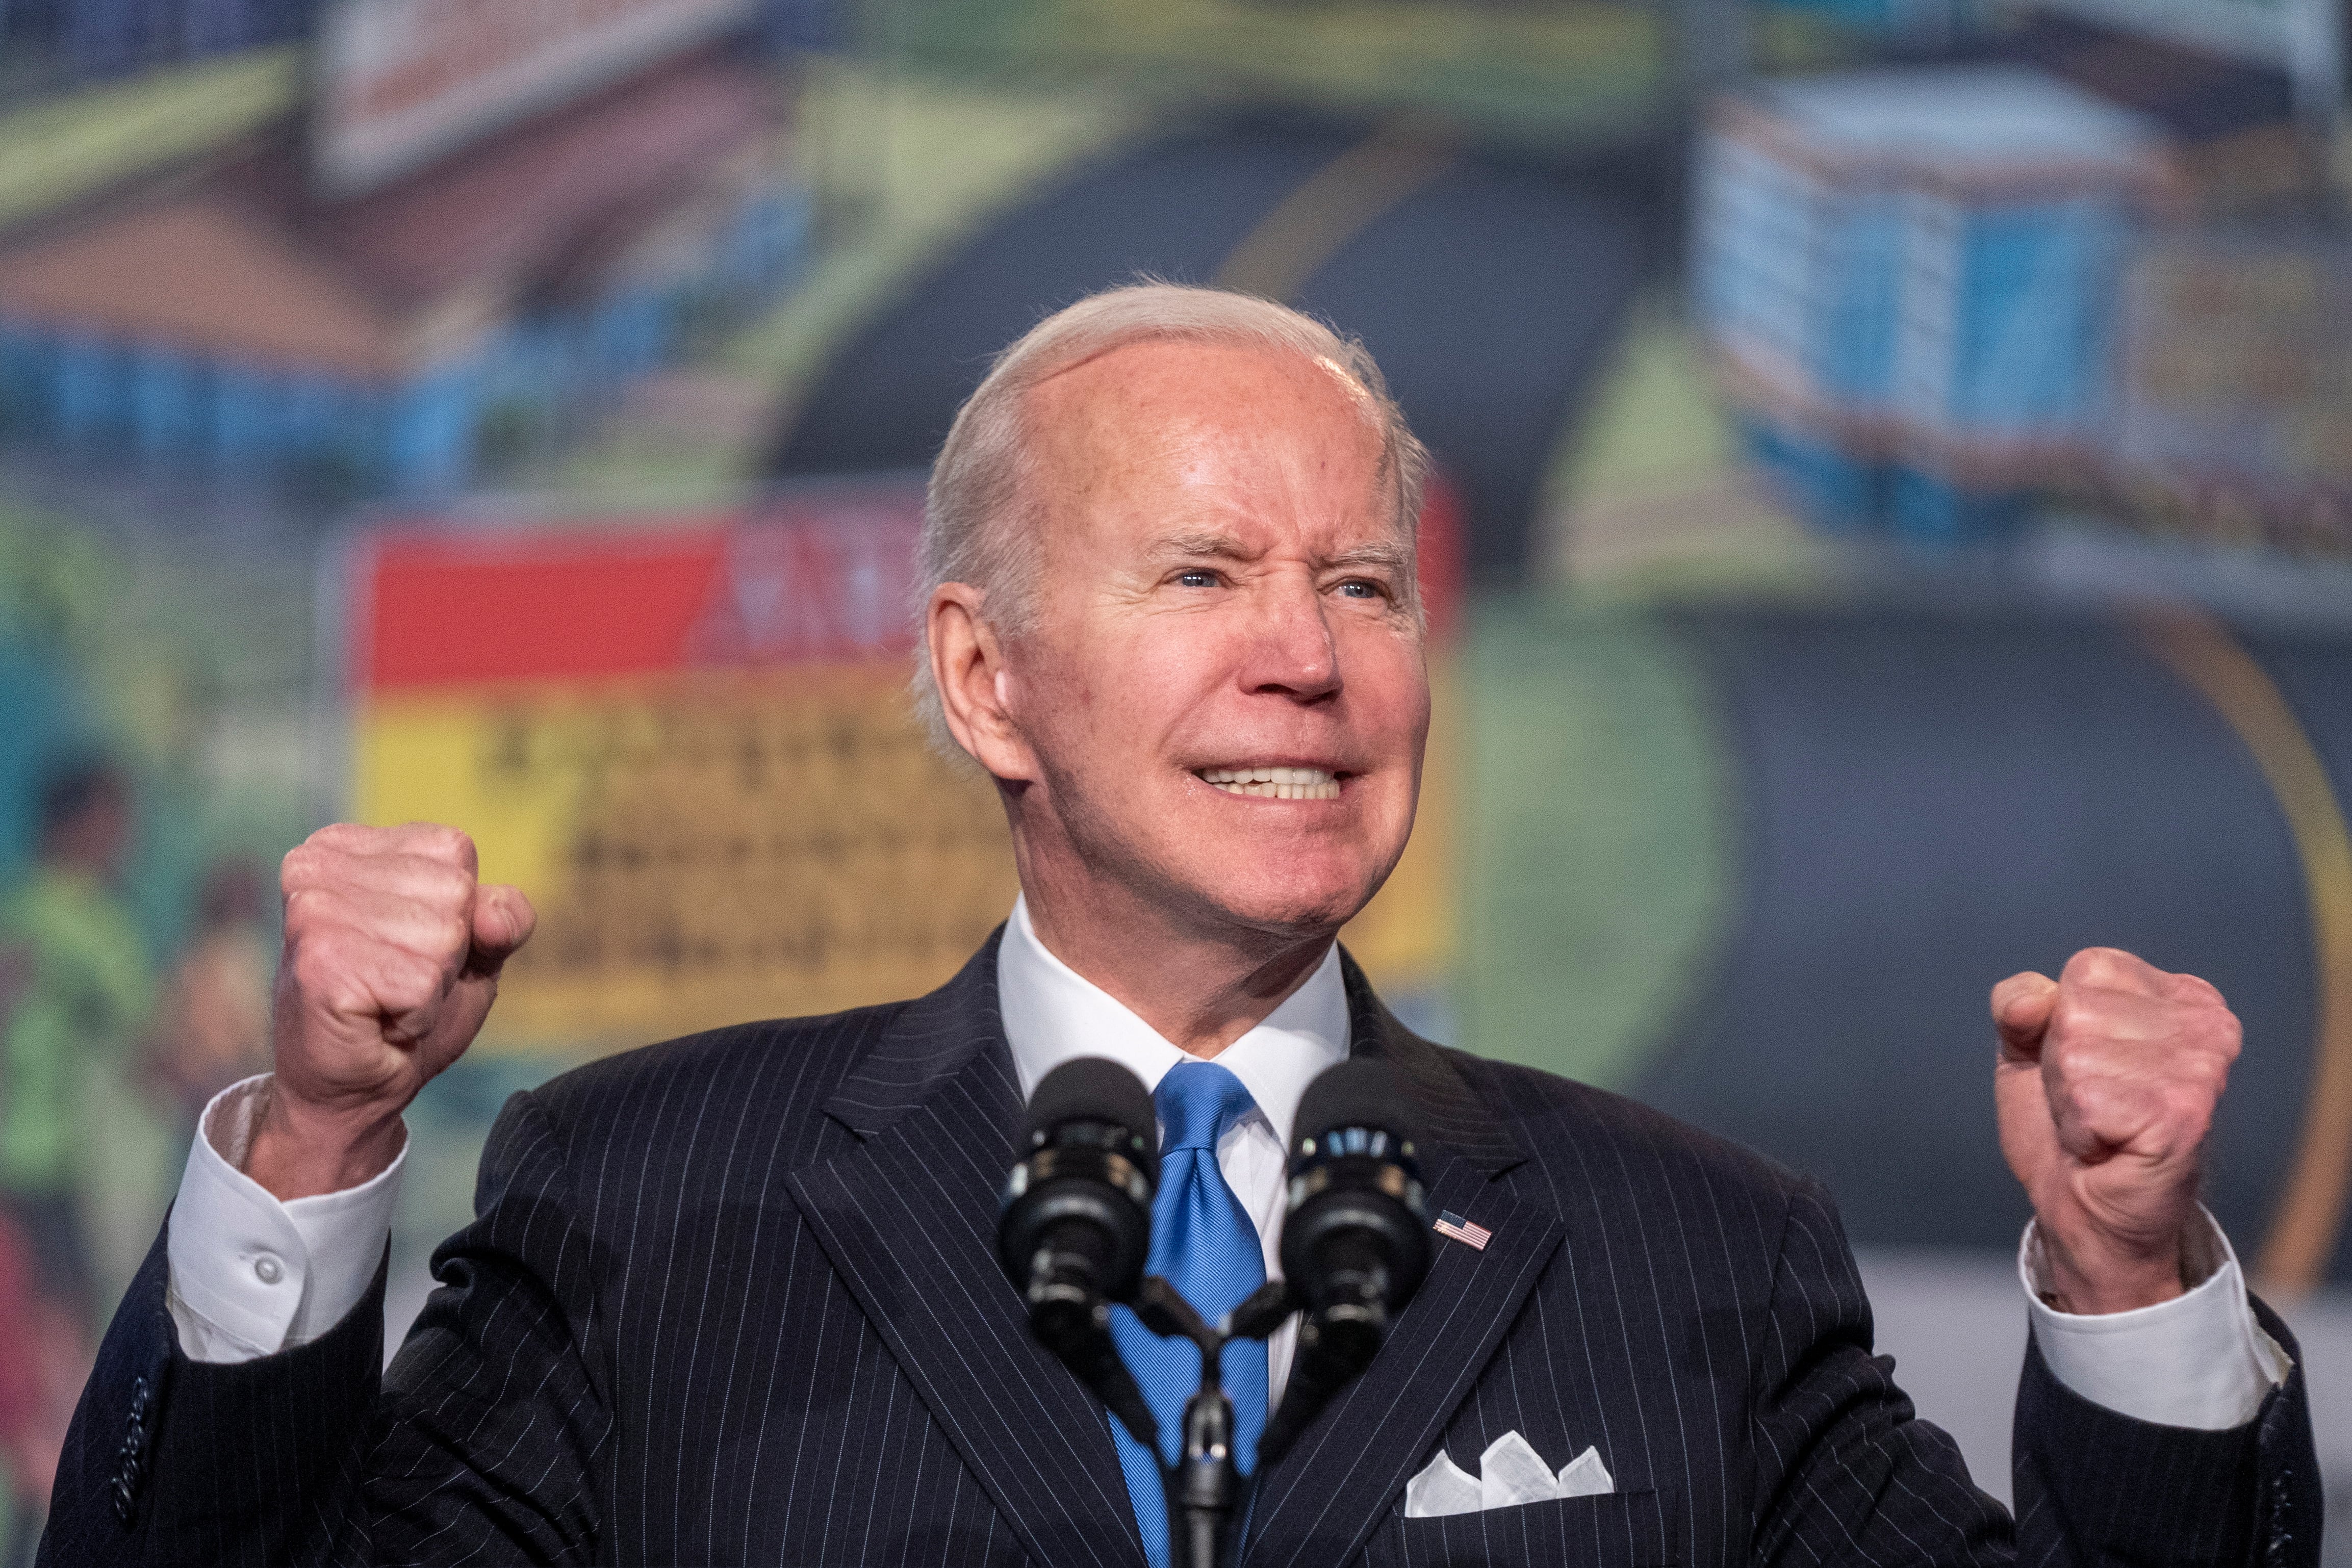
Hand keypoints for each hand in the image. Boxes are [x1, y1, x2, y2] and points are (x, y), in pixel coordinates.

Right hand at [248, 824, 534, 1200]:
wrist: (356, 1088)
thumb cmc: (406, 1009)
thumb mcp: (472, 950)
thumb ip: (503, 916)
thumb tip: (495, 915)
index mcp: (348, 844)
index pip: (455, 850)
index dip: (459, 913)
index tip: (410, 947)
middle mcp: (318, 866)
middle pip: (454, 892)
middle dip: (445, 952)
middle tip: (397, 981)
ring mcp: (314, 911)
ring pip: (443, 936)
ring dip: (430, 985)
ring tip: (386, 999)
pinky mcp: (319, 963)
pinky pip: (421, 983)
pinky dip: (416, 1014)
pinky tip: (378, 1022)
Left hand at [1992, 948, 2238, 1314]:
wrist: (2086, 1211)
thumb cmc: (2064, 1127)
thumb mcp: (2026, 1050)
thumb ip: (2017, 1006)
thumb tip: (2030, 1000)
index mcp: (2177, 993)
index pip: (2088, 968)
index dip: (2057, 1022)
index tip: (2087, 1066)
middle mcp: (2202, 1022)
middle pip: (2076, 1010)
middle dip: (2061, 1064)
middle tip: (2093, 1104)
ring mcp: (2200, 1068)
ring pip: (2078, 1054)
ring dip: (2071, 1100)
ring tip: (2102, 1125)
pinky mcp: (2185, 1113)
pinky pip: (2089, 1099)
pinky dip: (2080, 1130)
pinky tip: (2109, 1147)